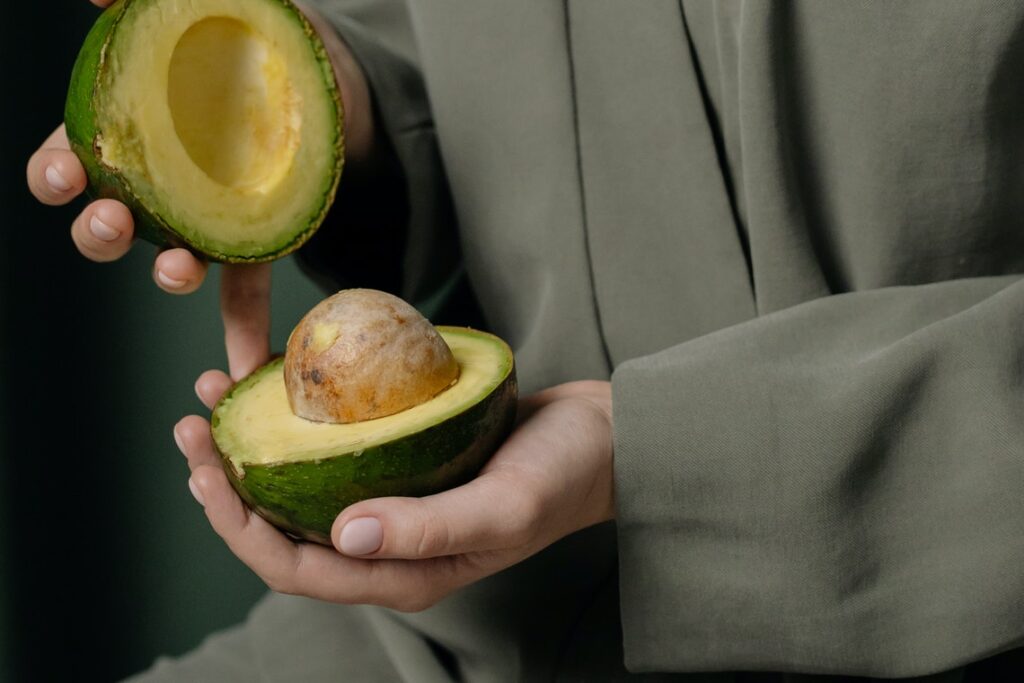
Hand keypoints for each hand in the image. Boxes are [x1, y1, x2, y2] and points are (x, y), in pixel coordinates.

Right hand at [26, 0, 372, 379]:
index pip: (72, 156)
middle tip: (111, 225)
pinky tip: (243, 368)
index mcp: (130, 131)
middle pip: (108, 222)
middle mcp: (157, 186)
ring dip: (163, 272)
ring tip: (176, 270)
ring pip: (167, 258)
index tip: (62, 177)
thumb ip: (151, 1)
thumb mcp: (208, 7)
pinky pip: (242, 295)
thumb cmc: (252, 40)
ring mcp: (204, 220)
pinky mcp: (253, 242)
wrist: (320, 77)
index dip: (56, 171)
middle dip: (97, 232)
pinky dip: (241, 335)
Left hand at [175, 377, 614, 611]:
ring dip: (251, 450)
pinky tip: (276, 384)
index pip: (297, 568)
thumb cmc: (564, 475)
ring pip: (300, 489)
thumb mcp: (505, 505)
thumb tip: (342, 537)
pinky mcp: (402, 466)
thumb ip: (430, 530)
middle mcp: (387, 547)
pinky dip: (295, 424)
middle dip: (227, 486)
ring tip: (216, 398)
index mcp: (403, 573)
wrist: (603, 438)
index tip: (206, 467)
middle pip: (282, 531)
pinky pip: (332, 453)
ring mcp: (393, 505)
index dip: (239, 526)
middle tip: (193, 424)